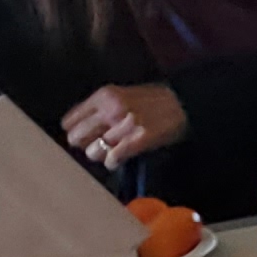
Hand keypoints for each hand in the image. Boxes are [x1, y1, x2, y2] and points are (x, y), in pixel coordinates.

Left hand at [63, 82, 186, 169]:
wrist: (187, 103)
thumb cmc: (155, 100)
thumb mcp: (123, 94)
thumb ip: (100, 107)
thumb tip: (77, 127)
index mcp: (105, 96)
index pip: (69, 121)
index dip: (76, 131)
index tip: (85, 135)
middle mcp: (112, 109)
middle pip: (76, 138)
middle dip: (85, 144)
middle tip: (98, 144)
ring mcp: (125, 125)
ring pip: (93, 152)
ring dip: (101, 155)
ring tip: (113, 150)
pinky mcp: (139, 140)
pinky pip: (112, 158)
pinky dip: (113, 162)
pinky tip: (119, 159)